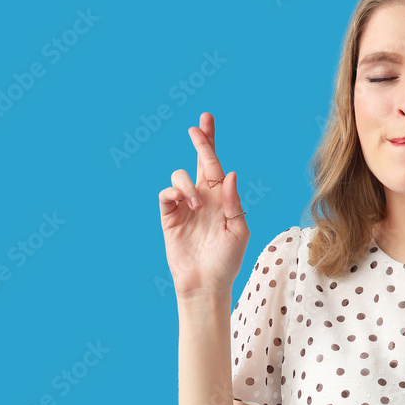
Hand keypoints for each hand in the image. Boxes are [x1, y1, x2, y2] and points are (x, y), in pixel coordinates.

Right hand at [158, 112, 248, 298]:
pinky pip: (165, 195)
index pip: (216, 166)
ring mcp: (184, 207)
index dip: (210, 144)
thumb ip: (233, 202)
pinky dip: (173, 193)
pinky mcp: (169, 218)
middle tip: (197, 127)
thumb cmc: (227, 260)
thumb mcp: (238, 230)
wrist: (207, 284)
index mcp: (222, 199)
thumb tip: (228, 174)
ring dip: (188, 185)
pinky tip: (184, 203)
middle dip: (200, 142)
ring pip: (180, 177)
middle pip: (198, 162)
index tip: (206, 121)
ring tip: (197, 204)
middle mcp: (203, 198)